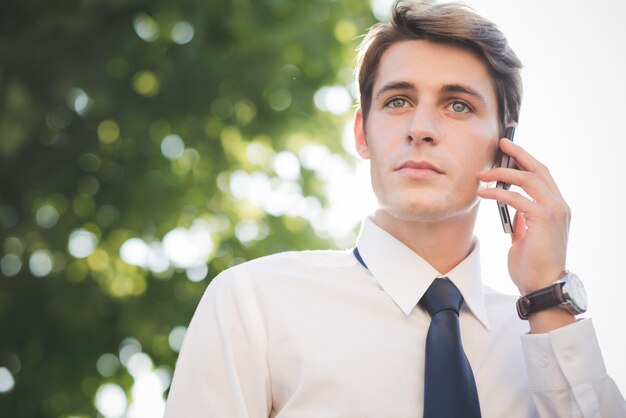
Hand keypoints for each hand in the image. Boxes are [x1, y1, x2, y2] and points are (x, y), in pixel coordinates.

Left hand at [477, 138, 570, 294]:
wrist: (541, 286)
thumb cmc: (533, 265)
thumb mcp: (526, 236)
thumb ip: (523, 220)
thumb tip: (512, 209)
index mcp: (556, 208)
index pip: (542, 176)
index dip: (526, 161)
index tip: (509, 151)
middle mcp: (559, 206)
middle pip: (539, 170)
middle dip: (519, 154)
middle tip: (500, 144)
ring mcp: (554, 211)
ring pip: (528, 179)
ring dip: (502, 173)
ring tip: (482, 174)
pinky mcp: (544, 219)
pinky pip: (516, 198)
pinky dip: (497, 192)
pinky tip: (482, 192)